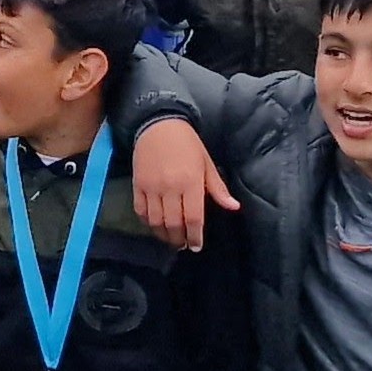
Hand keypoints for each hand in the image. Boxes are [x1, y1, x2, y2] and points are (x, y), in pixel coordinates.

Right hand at [131, 119, 239, 250]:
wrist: (159, 124)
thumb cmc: (188, 144)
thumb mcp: (206, 163)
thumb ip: (217, 188)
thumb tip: (234, 207)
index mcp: (191, 182)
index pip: (193, 217)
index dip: (195, 236)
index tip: (196, 246)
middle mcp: (170, 187)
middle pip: (173, 223)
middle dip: (179, 239)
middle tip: (183, 245)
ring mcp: (152, 187)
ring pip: (156, 221)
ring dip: (163, 234)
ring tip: (170, 238)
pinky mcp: (138, 185)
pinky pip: (141, 211)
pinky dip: (147, 222)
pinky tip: (155, 225)